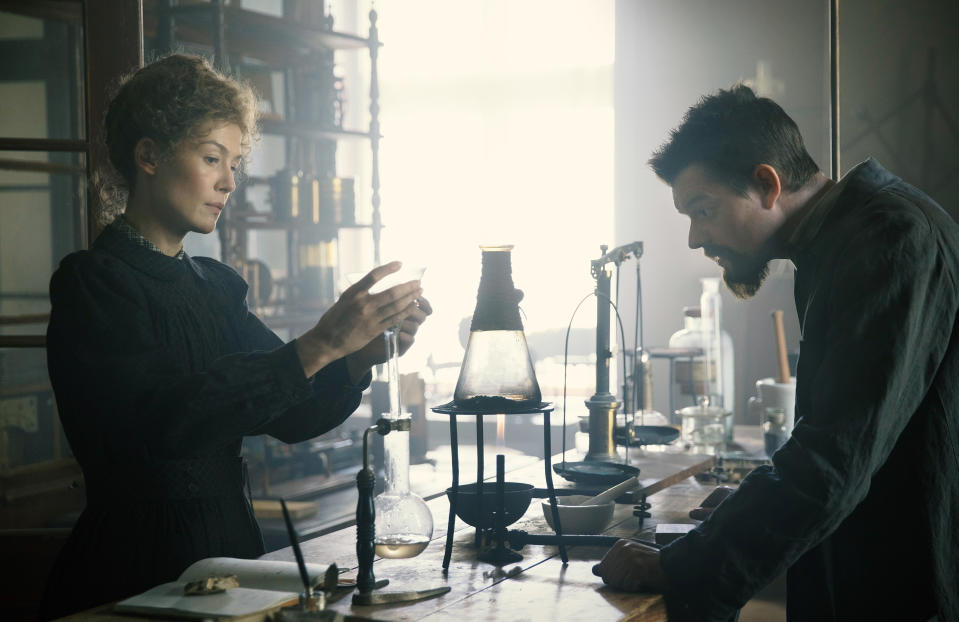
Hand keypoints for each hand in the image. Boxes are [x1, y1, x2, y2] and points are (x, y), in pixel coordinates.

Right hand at [296, 262, 421, 376]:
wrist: (326, 342)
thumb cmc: (332, 320)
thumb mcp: (342, 300)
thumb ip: (357, 293)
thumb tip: (371, 284)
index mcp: (353, 293)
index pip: (374, 275)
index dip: (389, 268)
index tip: (400, 264)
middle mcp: (363, 304)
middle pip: (392, 292)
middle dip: (408, 287)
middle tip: (418, 282)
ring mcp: (370, 318)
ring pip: (396, 306)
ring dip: (410, 298)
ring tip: (419, 292)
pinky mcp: (374, 330)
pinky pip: (394, 319)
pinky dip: (406, 312)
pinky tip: (413, 307)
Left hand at [592, 539, 667, 591]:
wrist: (671, 565)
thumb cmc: (650, 564)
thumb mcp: (630, 557)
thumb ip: (612, 563)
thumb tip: (595, 570)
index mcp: (620, 545)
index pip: (603, 566)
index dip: (612, 575)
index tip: (626, 573)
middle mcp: (624, 550)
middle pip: (608, 575)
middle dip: (619, 581)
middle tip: (632, 577)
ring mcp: (630, 559)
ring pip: (616, 581)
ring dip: (627, 584)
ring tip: (637, 578)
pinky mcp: (637, 569)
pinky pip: (627, 586)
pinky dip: (634, 587)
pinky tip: (641, 581)